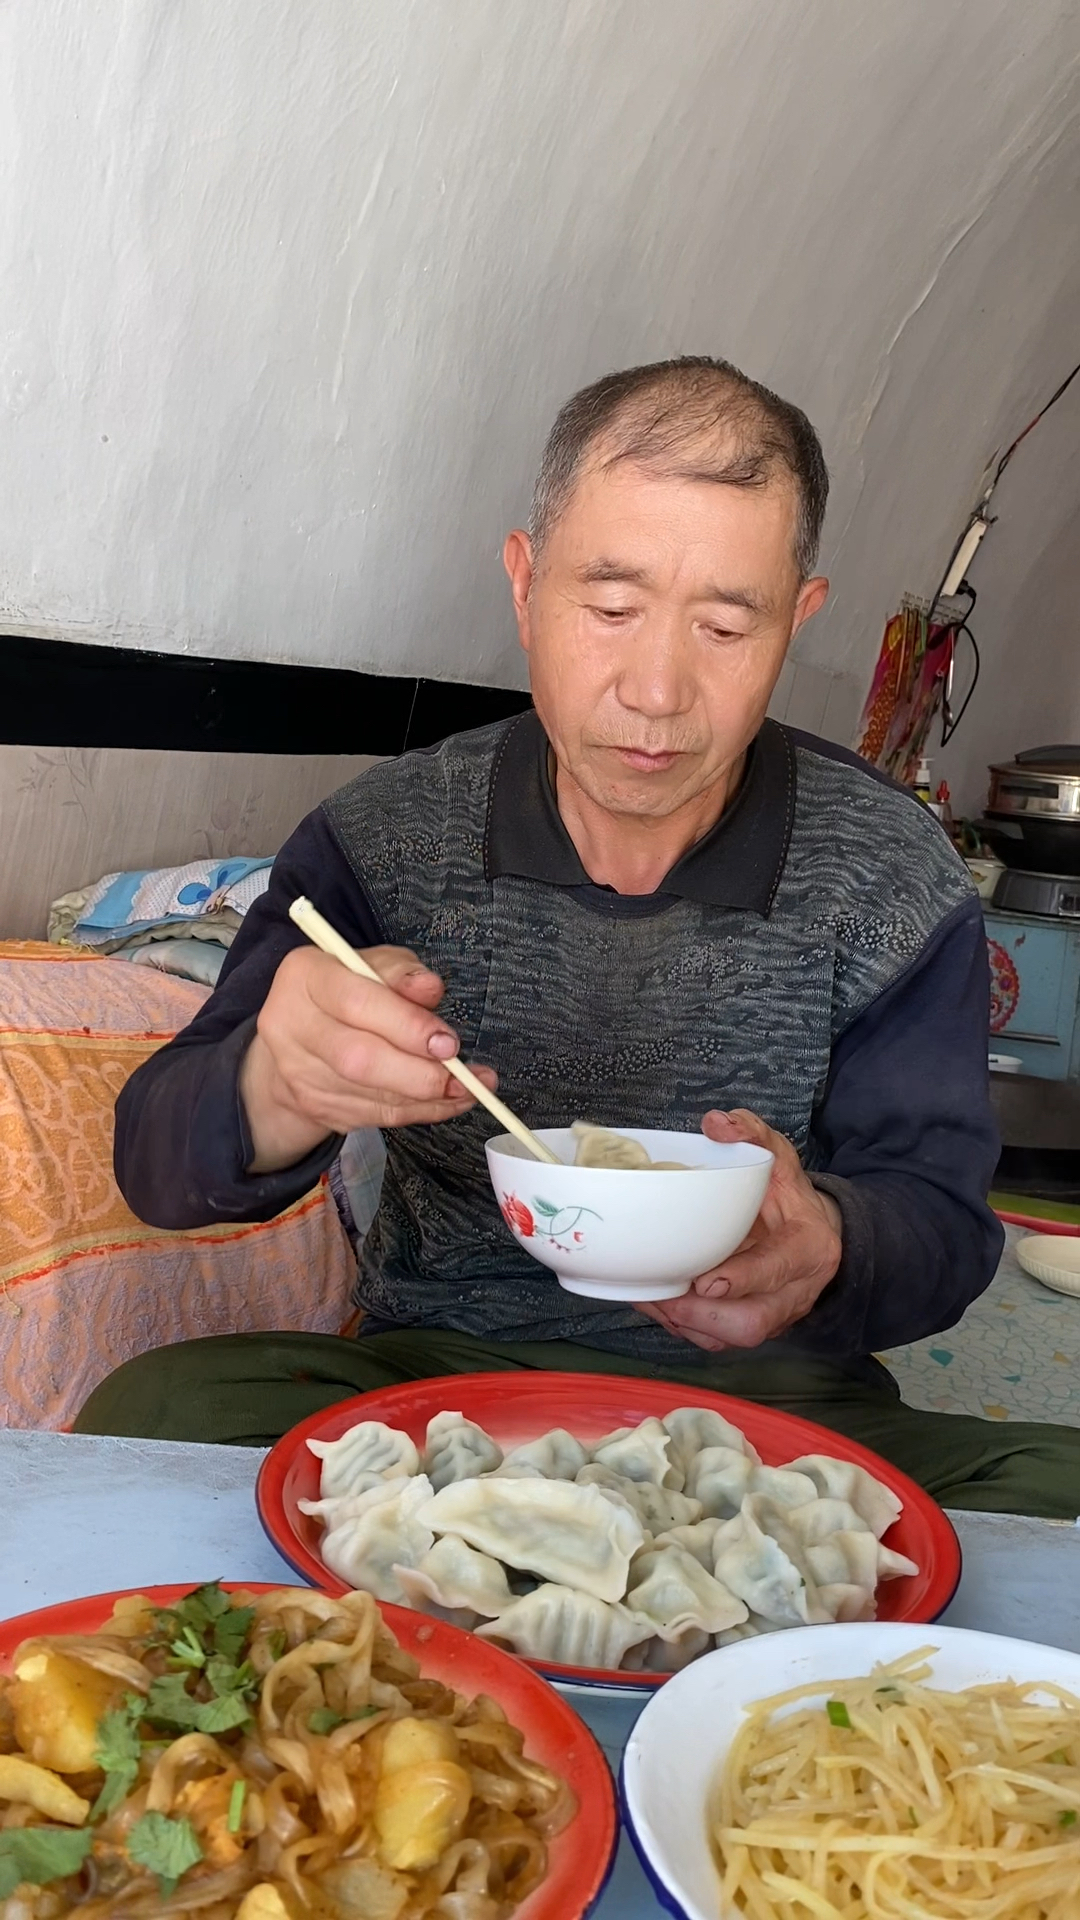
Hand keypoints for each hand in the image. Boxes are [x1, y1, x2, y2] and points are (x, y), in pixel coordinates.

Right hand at [241, 945, 497, 1171]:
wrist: (299, 1039)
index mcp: (305, 976)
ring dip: (428, 1098)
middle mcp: (290, 1024)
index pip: (356, 1003)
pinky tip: (448, 1102)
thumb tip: (430, 988)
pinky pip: (375, 1115)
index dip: (407, 1026)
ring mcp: (298, 1072)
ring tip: (469, 1090)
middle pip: (359, 1059)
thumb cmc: (347, 991)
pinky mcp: (315, 1105)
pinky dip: (419, 1111)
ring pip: (370, 1095)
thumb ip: (402, 974)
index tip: (449, 1043)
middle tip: (463, 1077)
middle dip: (419, 1073)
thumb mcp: (374, 966)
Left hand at [637, 1108, 841, 1351]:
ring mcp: (775, 1314)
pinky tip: (654, 1301)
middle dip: (705, 1317)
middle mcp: (796, 1290)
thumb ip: (753, 1135)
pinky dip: (682, 1326)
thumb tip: (716, 1123)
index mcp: (808, 1247)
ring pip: (732, 1338)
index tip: (707, 1281)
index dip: (744, 1279)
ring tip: (649, 1297)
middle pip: (755, 1322)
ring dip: (686, 1324)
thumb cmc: (789, 1198)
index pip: (778, 1269)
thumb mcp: (780, 1159)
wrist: (812, 1234)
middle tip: (665, 1295)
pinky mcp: (751, 1325)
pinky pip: (716, 1340)